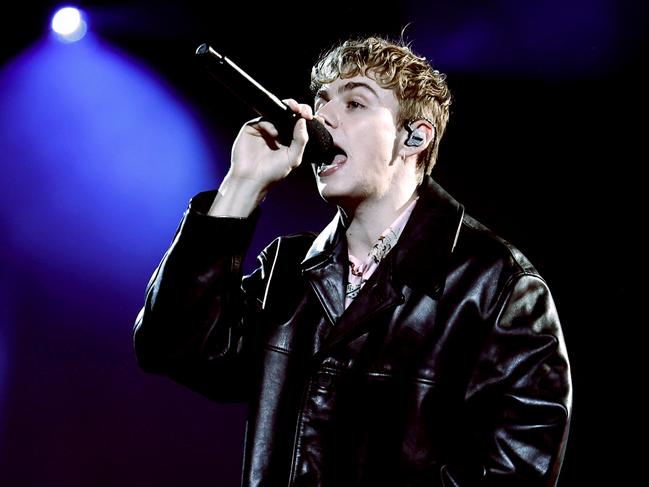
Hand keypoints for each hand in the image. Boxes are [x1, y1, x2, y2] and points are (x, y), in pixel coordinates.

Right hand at [208, 100, 312, 216]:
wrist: (252, 179)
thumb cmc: (272, 173)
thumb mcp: (293, 157)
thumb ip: (301, 140)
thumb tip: (303, 120)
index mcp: (290, 138)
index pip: (300, 123)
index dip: (307, 116)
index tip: (314, 117)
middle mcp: (278, 131)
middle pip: (289, 112)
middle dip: (299, 108)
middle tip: (303, 111)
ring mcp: (265, 128)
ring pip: (276, 112)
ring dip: (286, 109)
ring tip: (294, 113)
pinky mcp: (252, 128)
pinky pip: (263, 119)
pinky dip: (270, 123)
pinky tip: (275, 134)